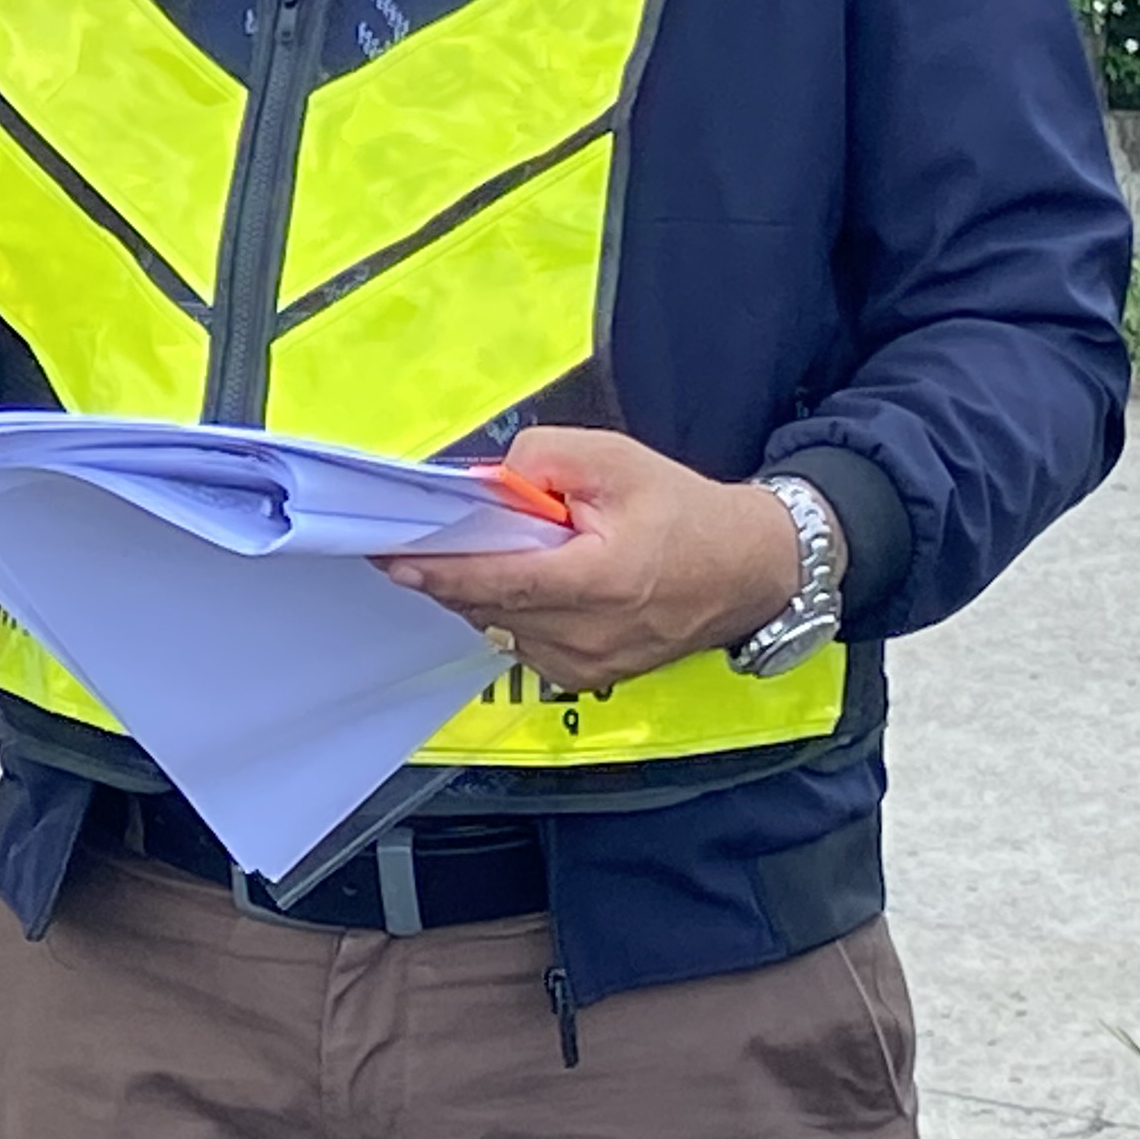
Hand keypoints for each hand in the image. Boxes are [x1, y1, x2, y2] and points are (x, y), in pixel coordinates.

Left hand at [380, 426, 804, 693]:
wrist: (747, 569)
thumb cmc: (683, 511)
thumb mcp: (615, 460)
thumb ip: (544, 460)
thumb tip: (488, 482)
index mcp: (600, 583)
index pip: (499, 582)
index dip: (441, 570)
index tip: (391, 558)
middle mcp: (590, 637)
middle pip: (490, 606)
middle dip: (452, 571)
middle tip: (424, 538)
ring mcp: (588, 666)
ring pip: (501, 626)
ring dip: (480, 590)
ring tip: (488, 551)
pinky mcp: (588, 678)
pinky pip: (524, 640)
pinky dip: (509, 609)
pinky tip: (524, 578)